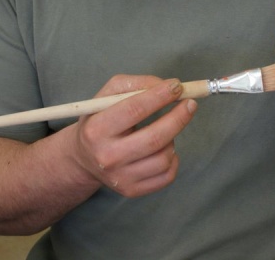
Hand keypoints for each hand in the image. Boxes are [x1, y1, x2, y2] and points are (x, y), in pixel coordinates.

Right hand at [69, 75, 195, 196]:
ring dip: (173, 137)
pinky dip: (173, 158)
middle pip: (155, 137)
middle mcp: (107, 157)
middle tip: (190, 103)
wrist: (84, 158)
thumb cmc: (101, 119)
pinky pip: (167, 175)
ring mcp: (120, 177)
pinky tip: (164, 148)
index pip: (134, 110)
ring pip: (165, 157)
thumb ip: (136, 84)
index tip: (178, 86)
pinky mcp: (132, 191)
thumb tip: (169, 87)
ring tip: (166, 128)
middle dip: (179, 117)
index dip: (160, 96)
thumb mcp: (108, 94)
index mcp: (96, 130)